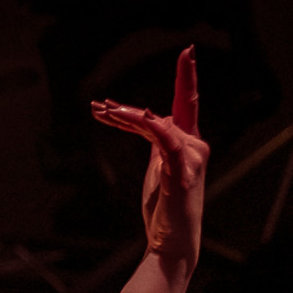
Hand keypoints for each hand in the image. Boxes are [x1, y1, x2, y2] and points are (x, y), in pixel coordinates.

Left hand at [92, 49, 206, 264]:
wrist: (171, 241)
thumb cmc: (164, 208)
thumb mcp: (158, 168)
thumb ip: (157, 143)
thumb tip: (148, 119)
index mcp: (188, 143)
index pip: (186, 104)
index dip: (187, 77)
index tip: (186, 51)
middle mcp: (195, 145)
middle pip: (161, 114)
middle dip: (127, 108)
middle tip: (97, 105)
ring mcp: (191, 157)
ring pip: (157, 124)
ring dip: (124, 118)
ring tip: (98, 116)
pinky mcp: (182, 170)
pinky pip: (165, 139)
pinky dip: (148, 125)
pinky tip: (130, 116)